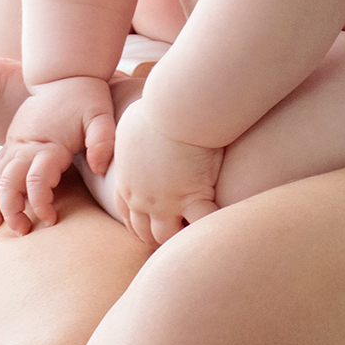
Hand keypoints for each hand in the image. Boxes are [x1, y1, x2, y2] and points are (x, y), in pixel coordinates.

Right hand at [0, 76, 115, 234]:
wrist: (65, 73)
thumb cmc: (86, 96)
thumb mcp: (100, 115)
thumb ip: (102, 140)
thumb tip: (99, 168)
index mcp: (48, 142)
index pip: (37, 180)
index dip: (41, 203)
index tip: (52, 219)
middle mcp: (27, 143)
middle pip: (8, 182)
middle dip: (10, 210)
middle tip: (23, 230)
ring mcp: (16, 142)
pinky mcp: (13, 141)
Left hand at [109, 96, 222, 248]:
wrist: (175, 107)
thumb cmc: (155, 109)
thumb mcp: (129, 126)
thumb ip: (129, 142)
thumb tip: (134, 141)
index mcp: (127, 180)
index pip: (127, 214)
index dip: (139, 222)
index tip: (152, 224)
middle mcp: (142, 197)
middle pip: (145, 231)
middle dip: (157, 235)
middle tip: (174, 233)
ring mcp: (166, 202)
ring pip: (168, 235)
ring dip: (178, 236)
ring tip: (193, 235)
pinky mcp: (191, 197)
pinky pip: (201, 224)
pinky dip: (209, 229)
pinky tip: (218, 228)